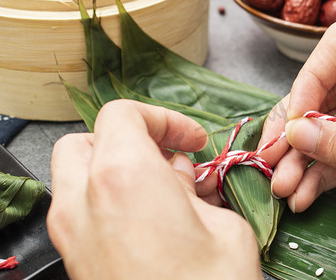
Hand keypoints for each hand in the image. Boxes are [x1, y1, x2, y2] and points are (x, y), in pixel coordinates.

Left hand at [47, 100, 261, 279]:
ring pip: (78, 174)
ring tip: (161, 190)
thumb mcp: (223, 227)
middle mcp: (84, 201)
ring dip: (117, 168)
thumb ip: (195, 189)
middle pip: (90, 140)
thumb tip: (182, 176)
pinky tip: (148, 220)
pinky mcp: (75, 260)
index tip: (190, 141)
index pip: (124, 115)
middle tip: (169, 159)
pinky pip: (82, 209)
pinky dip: (109, 199)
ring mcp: (72, 234)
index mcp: (123, 178)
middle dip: (131, 139)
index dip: (164, 120)